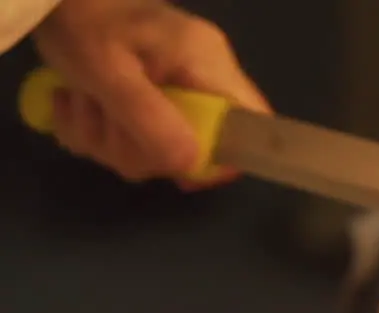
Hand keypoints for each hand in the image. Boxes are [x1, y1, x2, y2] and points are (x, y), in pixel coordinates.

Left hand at [32, 0, 269, 189]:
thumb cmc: (82, 22)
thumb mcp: (107, 72)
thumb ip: (149, 118)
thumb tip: (189, 167)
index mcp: (207, 64)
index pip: (250, 124)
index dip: (224, 158)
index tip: (178, 172)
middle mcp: (202, 78)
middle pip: (194, 146)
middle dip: (136, 148)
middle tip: (100, 120)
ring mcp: (176, 88)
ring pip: (153, 147)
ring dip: (104, 138)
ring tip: (77, 100)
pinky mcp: (149, 95)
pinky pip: (131, 135)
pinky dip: (95, 130)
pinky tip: (75, 102)